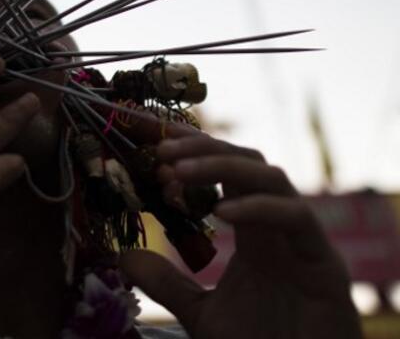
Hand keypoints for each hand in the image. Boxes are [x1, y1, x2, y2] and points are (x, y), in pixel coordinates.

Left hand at [120, 123, 361, 338]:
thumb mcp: (201, 313)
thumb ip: (168, 284)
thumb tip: (125, 259)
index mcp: (252, 230)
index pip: (223, 170)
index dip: (190, 148)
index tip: (150, 138)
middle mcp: (278, 226)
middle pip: (245, 161)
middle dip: (201, 148)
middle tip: (160, 151)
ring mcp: (303, 241)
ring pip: (271, 177)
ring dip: (222, 165)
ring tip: (177, 171)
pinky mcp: (325, 265)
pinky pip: (297, 218)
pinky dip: (258, 207)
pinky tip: (221, 212)